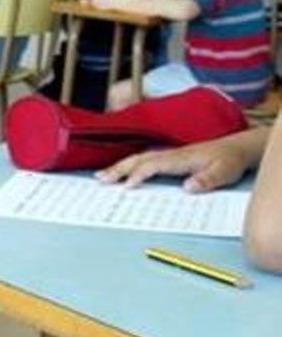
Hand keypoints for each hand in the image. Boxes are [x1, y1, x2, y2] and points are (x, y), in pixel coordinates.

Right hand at [96, 136, 255, 191]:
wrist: (235, 148)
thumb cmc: (228, 161)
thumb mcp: (224, 172)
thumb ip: (207, 179)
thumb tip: (188, 188)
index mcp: (180, 158)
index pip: (153, 165)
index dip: (138, 175)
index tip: (125, 186)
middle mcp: (170, 155)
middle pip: (139, 159)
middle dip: (119, 169)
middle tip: (100, 179)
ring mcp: (168, 155)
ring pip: (139, 158)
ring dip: (119, 166)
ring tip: (102, 176)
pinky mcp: (169, 158)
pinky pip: (144, 160)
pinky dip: (129, 165)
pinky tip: (121, 170)